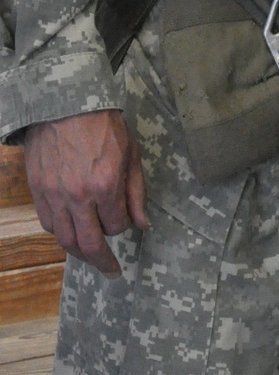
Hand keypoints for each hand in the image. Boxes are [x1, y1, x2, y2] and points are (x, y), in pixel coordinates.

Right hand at [23, 110, 149, 277]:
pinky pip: (49, 224)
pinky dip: (61, 231)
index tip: (126, 220)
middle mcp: (78, 196)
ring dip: (79, 251)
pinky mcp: (38, 190)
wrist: (66, 102)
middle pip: (88, 245)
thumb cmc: (104, 124)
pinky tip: (71, 228)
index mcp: (105, 185)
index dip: (124, 226)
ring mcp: (55, 195)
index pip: (117, 226)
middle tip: (111, 271)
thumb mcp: (131, 152)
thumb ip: (136, 192)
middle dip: (103, 262)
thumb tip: (143, 224)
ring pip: (65, 239)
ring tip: (91, 255)